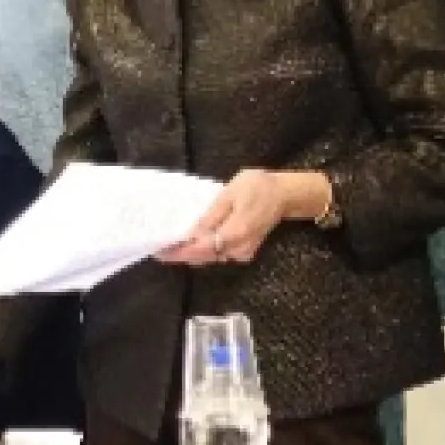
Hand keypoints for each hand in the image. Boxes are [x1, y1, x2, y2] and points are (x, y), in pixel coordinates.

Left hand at [157, 169, 328, 265]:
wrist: (285, 194)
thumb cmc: (257, 187)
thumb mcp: (229, 194)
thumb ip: (211, 217)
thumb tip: (191, 235)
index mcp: (234, 233)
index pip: (200, 249)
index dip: (179, 253)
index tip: (160, 252)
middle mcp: (238, 249)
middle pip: (203, 257)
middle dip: (181, 253)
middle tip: (160, 247)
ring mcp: (243, 252)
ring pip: (211, 256)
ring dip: (192, 252)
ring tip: (172, 243)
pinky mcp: (244, 251)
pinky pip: (219, 253)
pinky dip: (204, 249)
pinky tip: (193, 240)